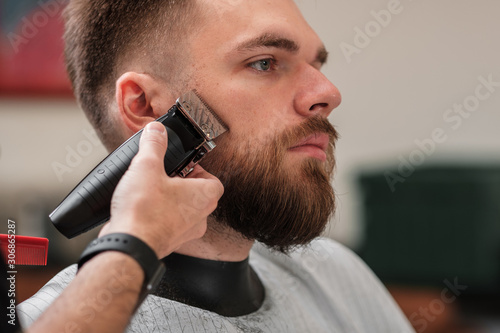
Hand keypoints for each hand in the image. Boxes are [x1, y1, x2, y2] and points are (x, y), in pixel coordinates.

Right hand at [99, 122, 223, 257]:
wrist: (129, 244)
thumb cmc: (144, 212)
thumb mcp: (147, 166)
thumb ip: (154, 145)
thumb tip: (157, 131)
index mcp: (204, 197)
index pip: (214, 180)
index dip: (198, 170)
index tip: (182, 164)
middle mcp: (200, 218)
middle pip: (199, 195)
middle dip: (182, 184)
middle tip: (165, 175)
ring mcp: (185, 233)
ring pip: (185, 212)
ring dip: (171, 200)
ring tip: (151, 191)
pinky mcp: (169, 242)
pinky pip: (169, 224)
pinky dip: (159, 216)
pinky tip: (142, 208)